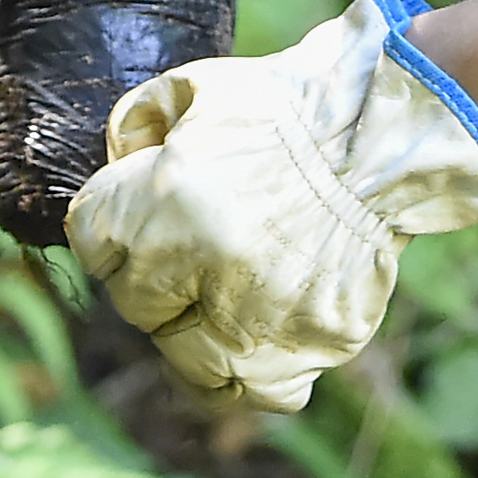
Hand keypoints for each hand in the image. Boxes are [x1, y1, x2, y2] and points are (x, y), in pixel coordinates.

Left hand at [65, 0, 477, 410]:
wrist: (384, 129)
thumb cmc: (285, 106)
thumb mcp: (192, 89)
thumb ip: (134, 129)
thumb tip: (118, 166)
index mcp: (162, 205)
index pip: (93, 247)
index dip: (114, 228)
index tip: (141, 218)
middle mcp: (206, 269)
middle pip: (137, 308)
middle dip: (156, 280)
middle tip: (191, 252)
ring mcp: (263, 315)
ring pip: (194, 366)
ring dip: (197, 338)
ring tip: (221, 305)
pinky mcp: (316, 340)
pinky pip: (266, 389)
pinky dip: (257, 370)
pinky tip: (263, 335)